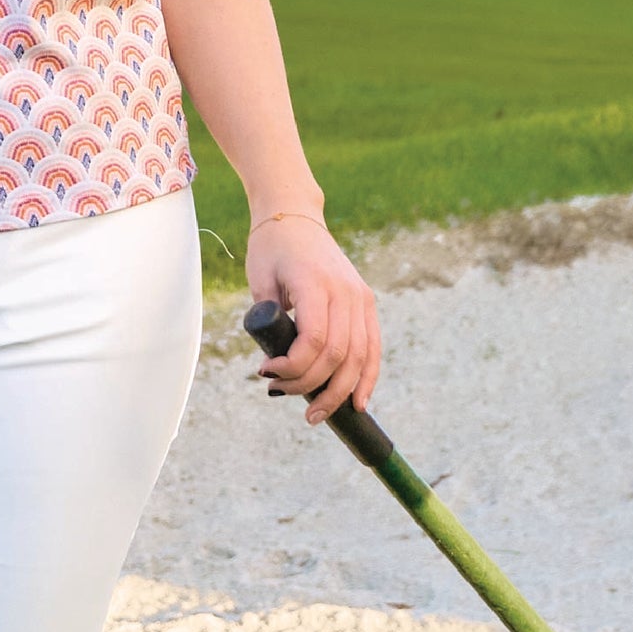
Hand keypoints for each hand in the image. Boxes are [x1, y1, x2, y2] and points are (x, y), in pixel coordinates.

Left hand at [246, 211, 380, 422]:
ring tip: (316, 415)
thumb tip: (275, 363)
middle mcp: (345, 292)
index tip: (265, 372)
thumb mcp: (260, 279)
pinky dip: (367, 377)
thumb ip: (267, 318)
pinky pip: (372, 347)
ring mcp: (360, 297)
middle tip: (283, 397)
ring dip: (340, 392)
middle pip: (338, 354)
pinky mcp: (366, 302)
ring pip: (360, 357)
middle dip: (312, 387)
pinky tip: (358, 403)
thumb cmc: (270, 248)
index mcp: (316, 283)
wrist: (296, 216)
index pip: (314, 340)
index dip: (293, 366)